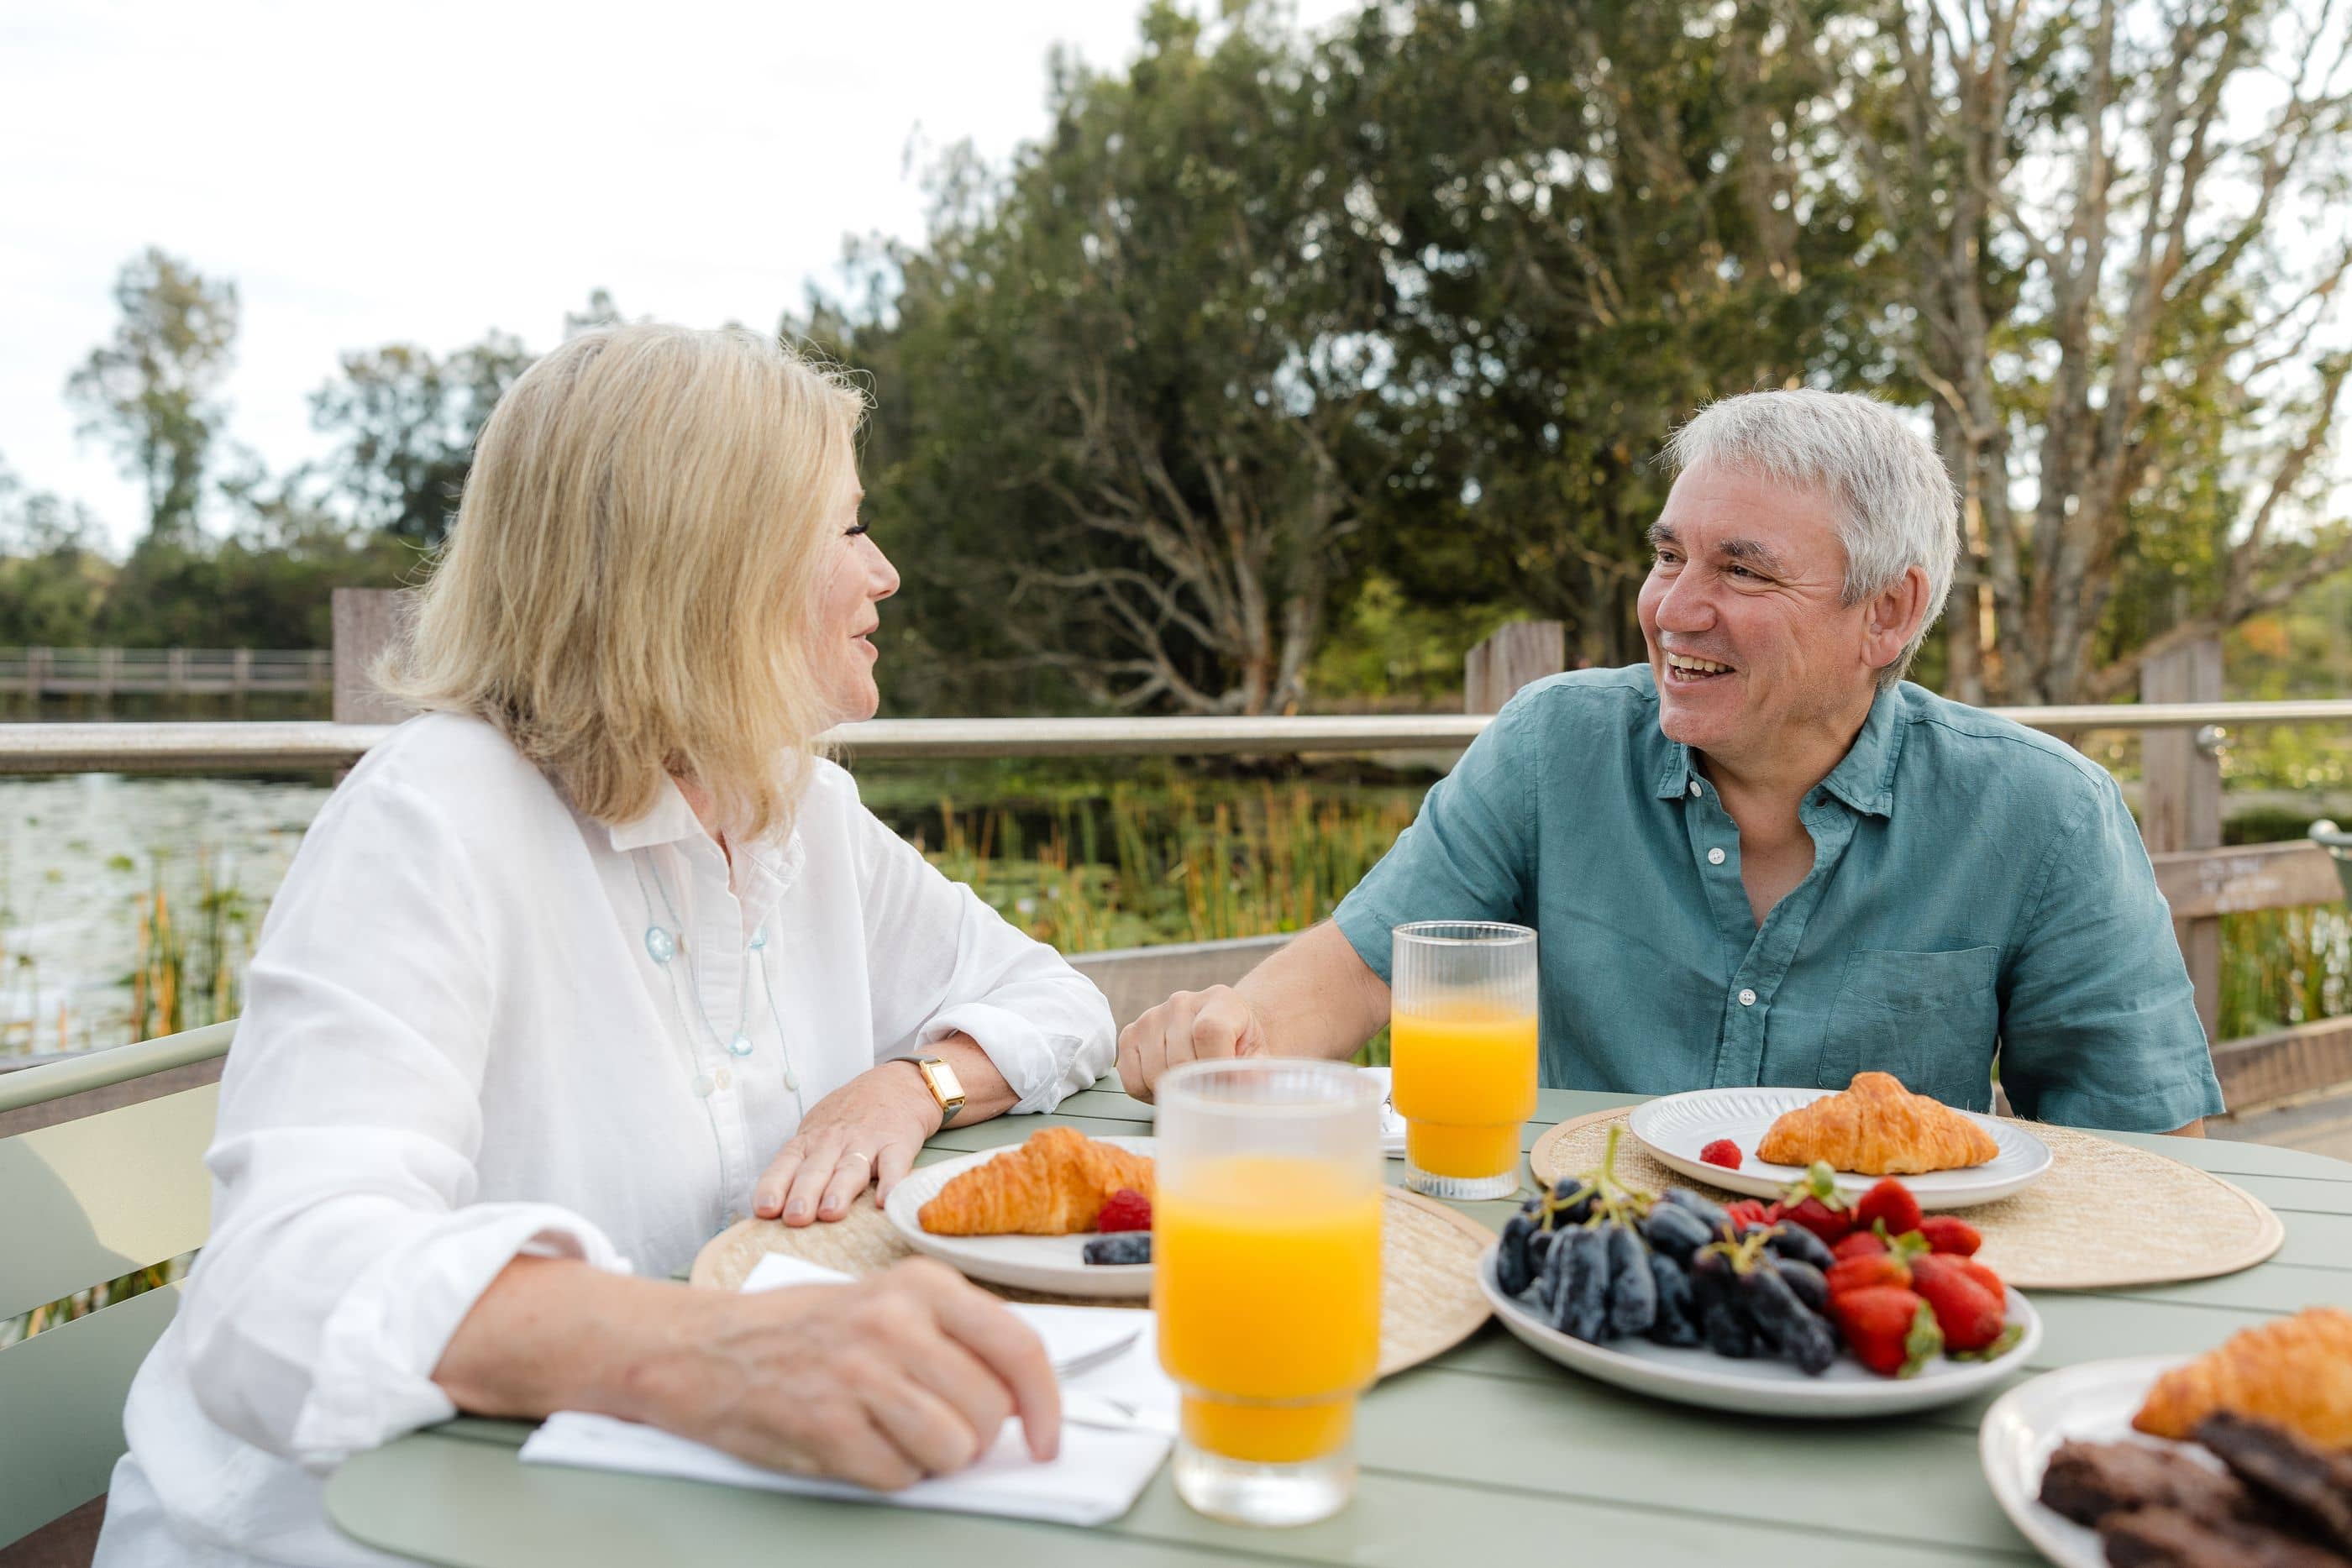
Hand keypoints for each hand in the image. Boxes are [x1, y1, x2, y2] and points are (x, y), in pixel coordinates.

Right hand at [639, 1258, 1059, 1488]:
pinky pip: (901, 1476)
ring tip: (895, 1432)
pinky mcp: (830, 1426)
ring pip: (955, 1448)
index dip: (1046, 1404)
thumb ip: (955, 1339)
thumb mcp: (889, 1303)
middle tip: (938, 1426)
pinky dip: (889, 1473)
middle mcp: (897, 1323)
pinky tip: (857, 1442)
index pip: (1019, 1347)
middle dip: (976, 1435)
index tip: (1047, 1436)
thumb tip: (1021, 1399)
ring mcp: (862, 1374)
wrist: (705, 1348)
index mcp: (923, 1285)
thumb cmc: (804, 1330)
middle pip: (991, 1410)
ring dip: (934, 1457)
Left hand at [755, 1061, 939, 1224]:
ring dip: (839, 1190)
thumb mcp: (817, 1131)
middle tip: (795, 1217)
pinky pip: (894, 1165)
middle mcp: (833, 1142)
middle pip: (815, 1170)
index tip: (764, 1209)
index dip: (774, 1186)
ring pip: (850, 1168)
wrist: (896, 1083)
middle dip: (803, 1194)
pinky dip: (890, 1183)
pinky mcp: (897, 1143)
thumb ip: (800, 1164)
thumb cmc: (849, 1115)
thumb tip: (775, 1208)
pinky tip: (885, 1201)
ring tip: (830, 1212)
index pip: (786, 1163)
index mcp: (809, 1140)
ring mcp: (866, 1142)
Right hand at [1115, 984, 1266, 1102]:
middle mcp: (1181, 1003)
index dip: (1216, 1066)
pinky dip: (1148, 1092)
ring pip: (1153, 1074)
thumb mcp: (1259, 1055)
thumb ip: (1255, 1073)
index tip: (1225, 1087)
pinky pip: (1131, 1080)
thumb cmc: (1240, 1044)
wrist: (1222, 1026)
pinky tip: (1168, 1082)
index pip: (1209, 1031)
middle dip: (1194, 1087)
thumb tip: (1246, 1089)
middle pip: (1179, 1061)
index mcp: (1220, 1001)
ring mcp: (1152, 1017)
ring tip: (1189, 1083)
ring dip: (1171, 1090)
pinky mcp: (1131, 1034)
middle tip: (1208, 1089)